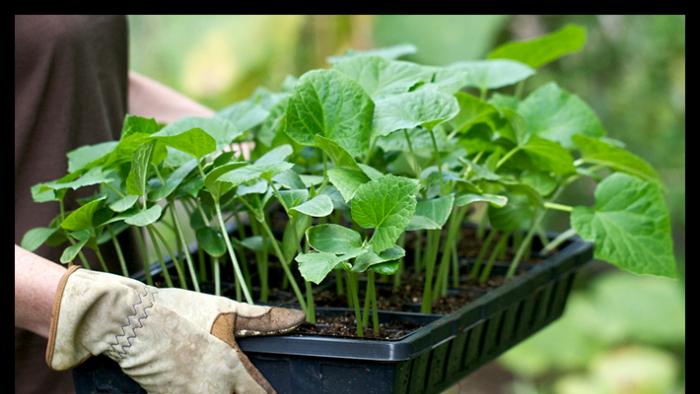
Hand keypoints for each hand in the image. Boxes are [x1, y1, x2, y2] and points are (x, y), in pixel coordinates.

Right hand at [46, 266, 305, 393]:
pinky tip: (202, 382)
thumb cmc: (178, 312)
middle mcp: (212, 391)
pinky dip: (202, 393)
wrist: (129, 321)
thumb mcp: (225, 309)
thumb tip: (298, 318)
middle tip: (248, 385)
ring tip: (224, 382)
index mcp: (231, 370)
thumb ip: (264, 319)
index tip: (273, 392)